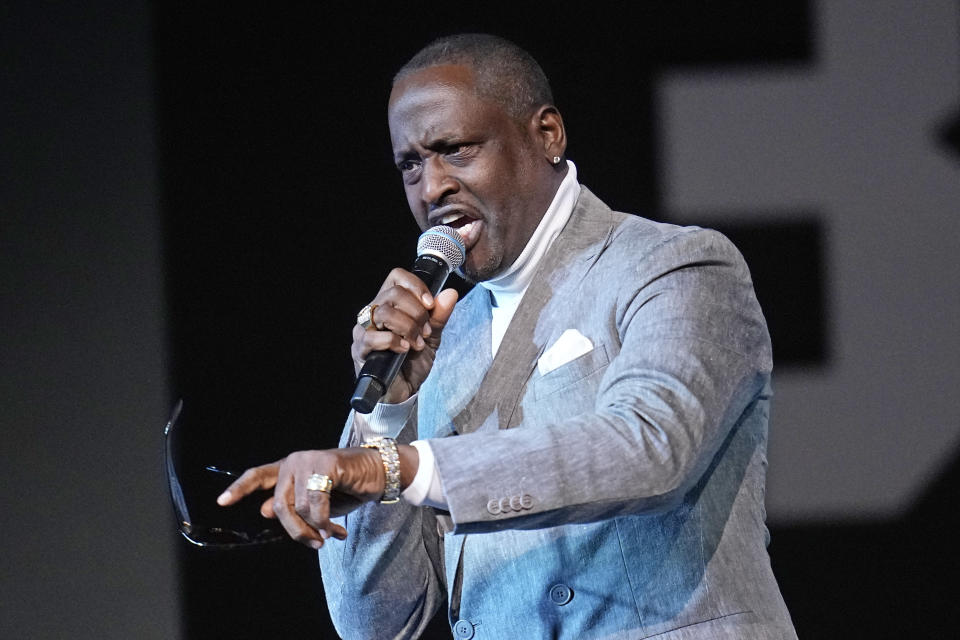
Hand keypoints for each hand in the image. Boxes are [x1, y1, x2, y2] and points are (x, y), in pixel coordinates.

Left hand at [216, 444, 418, 547]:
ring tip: (332, 534)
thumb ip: (293, 506)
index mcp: (290, 468)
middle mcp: (295, 461)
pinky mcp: (325, 464)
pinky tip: (337, 529)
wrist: (380, 473)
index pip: (258, 475)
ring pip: (300, 507)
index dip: (239, 489)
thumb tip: (265, 511)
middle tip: (314, 543)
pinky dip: (325, 521)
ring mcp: (309, 460)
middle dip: (296, 530)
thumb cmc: (349, 486)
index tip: (222, 502)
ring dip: (317, 528)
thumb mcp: (318, 502)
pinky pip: (317, 503)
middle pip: (280, 505)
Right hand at [352, 268, 458, 402]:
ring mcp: (364, 330)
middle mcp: (374, 312)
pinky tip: (403, 349)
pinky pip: (372, 337)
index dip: (415, 286)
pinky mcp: (359, 349)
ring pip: (384, 312)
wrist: (404, 391)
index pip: (396, 277)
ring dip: (407, 327)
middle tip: (426, 331)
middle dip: (416, 312)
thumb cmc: (413, 362)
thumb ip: (439, 316)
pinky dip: (392, 341)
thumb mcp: (431, 337)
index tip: (430, 304)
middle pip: (393, 294)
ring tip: (416, 343)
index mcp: (390, 304)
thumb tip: (450, 293)